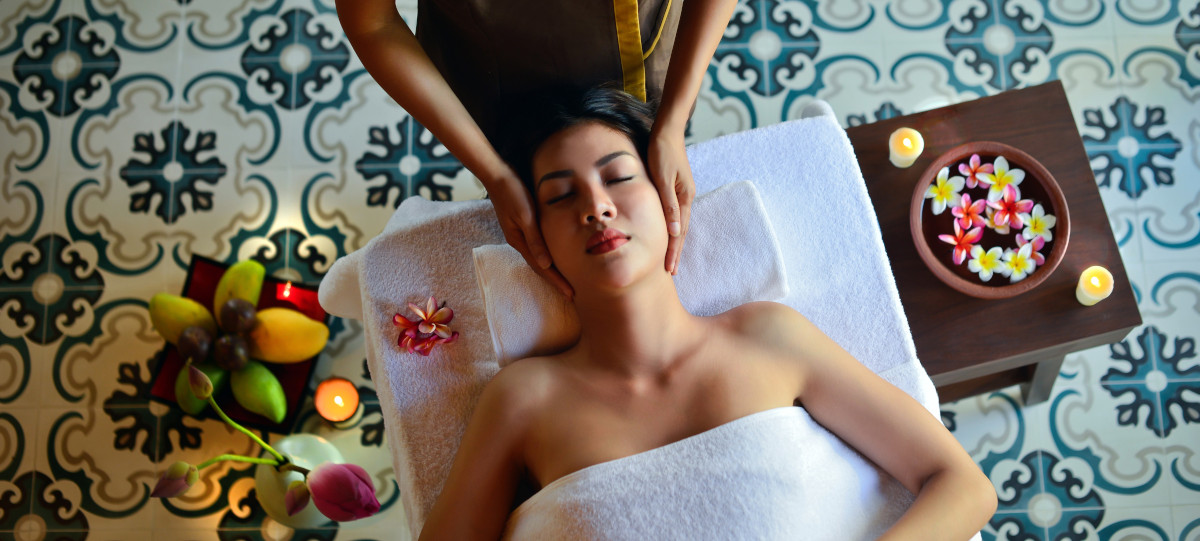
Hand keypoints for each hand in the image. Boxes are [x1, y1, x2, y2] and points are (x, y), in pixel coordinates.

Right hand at [487, 170, 573, 298]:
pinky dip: (547, 256)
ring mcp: (520, 234)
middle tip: (572, 294)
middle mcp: (519, 241)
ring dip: (552, 271)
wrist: (497, 175)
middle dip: (555, 281)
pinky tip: (554, 258)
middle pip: (540, 267)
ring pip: (539, 258)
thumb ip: (535, 239)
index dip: (556, 281)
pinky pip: (538, 247)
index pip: (541, 268)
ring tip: (565, 281)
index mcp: (519, 241)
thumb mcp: (525, 216)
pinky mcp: (524, 225)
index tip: (570, 293)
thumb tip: (545, 265)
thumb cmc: (513, 193)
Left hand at [647, 128, 694, 274]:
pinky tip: (669, 233)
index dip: (674, 251)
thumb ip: (668, 205)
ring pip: (679, 224)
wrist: (666, 130)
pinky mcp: (676, 188)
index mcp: (684, 197)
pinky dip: (672, 228)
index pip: (679, 232)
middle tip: (671, 272)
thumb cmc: (662, 151)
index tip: (670, 269)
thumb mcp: (663, 178)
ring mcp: (682, 193)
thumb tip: (674, 232)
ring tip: (671, 259)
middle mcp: (686, 198)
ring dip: (675, 243)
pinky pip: (675, 214)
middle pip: (681, 231)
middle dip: (676, 252)